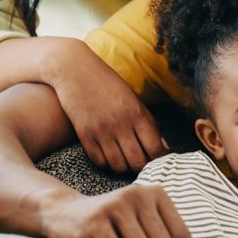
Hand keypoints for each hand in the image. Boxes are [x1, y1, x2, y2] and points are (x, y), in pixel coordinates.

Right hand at [51, 49, 167, 173]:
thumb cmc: (107, 83)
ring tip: (123, 158)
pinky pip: (99, 161)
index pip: (155, 149)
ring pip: (118, 166)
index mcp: (137, 113)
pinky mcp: (84, 135)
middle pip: (137, 162)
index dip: (158, 158)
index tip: (155, 157)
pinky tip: (107, 153)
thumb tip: (163, 146)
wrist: (74, 70)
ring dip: (123, 166)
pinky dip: (105, 162)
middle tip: (139, 160)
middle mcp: (120, 124)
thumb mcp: (133, 99)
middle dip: (141, 166)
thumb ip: (148, 123)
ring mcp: (101, 131)